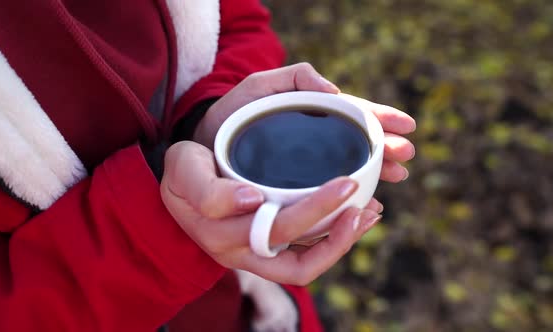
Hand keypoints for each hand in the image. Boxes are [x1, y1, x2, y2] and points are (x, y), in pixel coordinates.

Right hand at [160, 141, 382, 284]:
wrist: (189, 189)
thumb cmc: (187, 172)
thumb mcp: (183, 168)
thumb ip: (208, 186)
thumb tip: (252, 200)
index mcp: (209, 222)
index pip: (237, 218)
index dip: (266, 206)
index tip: (290, 187)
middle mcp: (233, 247)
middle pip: (280, 238)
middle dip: (319, 213)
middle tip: (350, 184)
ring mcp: (254, 256)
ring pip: (302, 264)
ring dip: (338, 241)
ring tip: (369, 211)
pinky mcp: (271, 256)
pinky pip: (307, 261)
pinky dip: (337, 243)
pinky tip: (360, 216)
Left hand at [193, 62, 415, 182]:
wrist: (202, 147)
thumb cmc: (229, 116)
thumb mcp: (258, 88)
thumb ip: (294, 78)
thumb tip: (334, 91)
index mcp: (309, 116)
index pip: (352, 115)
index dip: (379, 119)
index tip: (404, 125)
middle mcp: (311, 144)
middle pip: (357, 144)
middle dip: (385, 148)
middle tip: (406, 155)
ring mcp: (304, 170)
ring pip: (349, 171)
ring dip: (376, 173)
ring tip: (398, 177)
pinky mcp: (293, 193)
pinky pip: (328, 199)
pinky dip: (350, 200)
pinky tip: (367, 204)